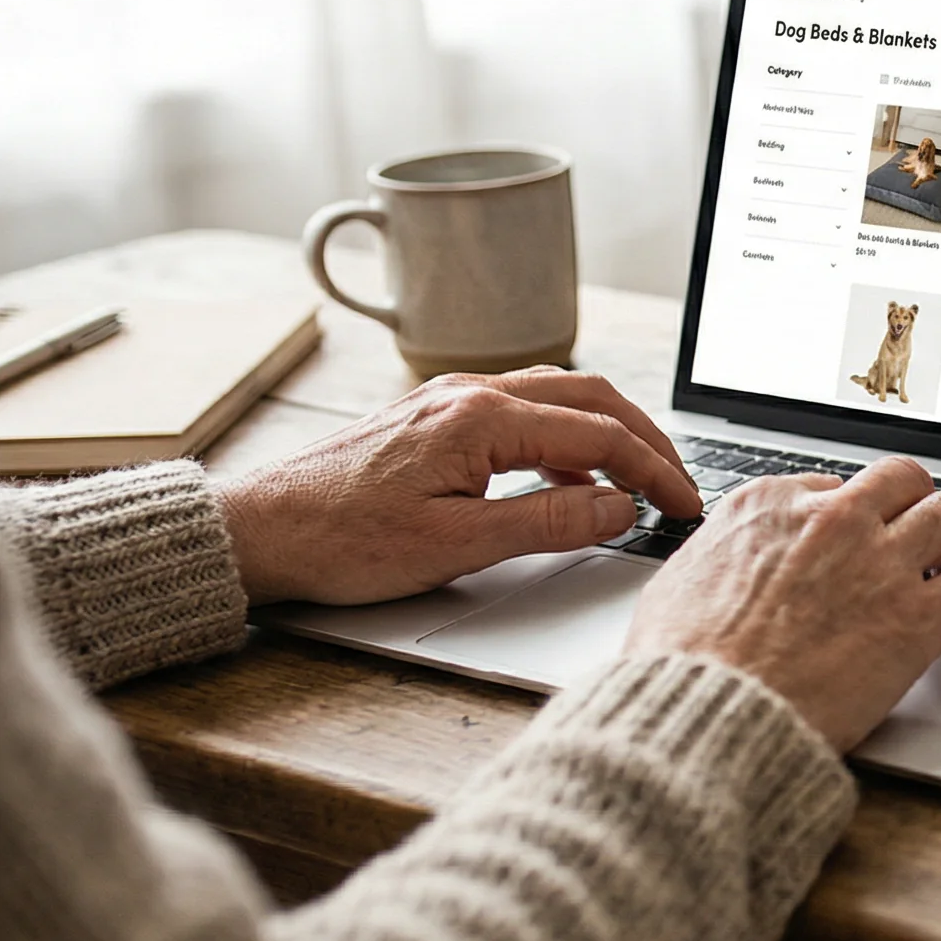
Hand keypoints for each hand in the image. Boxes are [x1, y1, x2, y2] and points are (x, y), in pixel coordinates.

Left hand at [217, 368, 701, 605]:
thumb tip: (619, 509)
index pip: (599, 436)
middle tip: (678, 485)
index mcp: (482, 418)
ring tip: (638, 479)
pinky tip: (570, 482)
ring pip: (559, 397)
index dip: (653, 471)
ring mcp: (450, 401)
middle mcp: (469, 394)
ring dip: (608, 433)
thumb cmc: (339, 541)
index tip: (683, 505)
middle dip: (646, 440)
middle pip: (590, 398)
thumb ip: (548, 524)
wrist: (257, 533)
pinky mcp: (435, 418)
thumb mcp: (455, 546)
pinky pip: (524, 412)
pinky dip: (566, 440)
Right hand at [625, 456, 940, 749]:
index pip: (834, 488)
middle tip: (920, 541)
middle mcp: (832, 520)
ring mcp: (880, 563)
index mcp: (768, 506)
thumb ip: (720, 557)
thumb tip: (731, 562)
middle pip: (901, 482)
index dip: (851, 519)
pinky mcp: (918, 616)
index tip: (857, 543)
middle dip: (914, 507)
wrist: (709, 713)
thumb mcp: (678, 582)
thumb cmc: (682, 666)